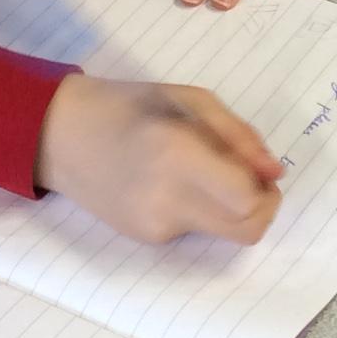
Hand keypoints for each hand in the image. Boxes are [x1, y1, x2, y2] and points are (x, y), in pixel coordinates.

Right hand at [35, 74, 283, 244]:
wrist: (60, 135)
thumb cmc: (129, 105)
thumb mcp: (190, 98)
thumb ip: (239, 136)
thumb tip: (276, 173)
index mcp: (179, 154)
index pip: (248, 201)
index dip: (268, 190)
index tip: (262, 170)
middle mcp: (167, 199)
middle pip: (246, 231)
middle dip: (262, 209)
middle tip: (249, 179)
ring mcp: (153, 226)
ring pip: (223, 234)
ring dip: (232, 210)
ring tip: (204, 173)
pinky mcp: (144, 239)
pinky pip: (193, 230)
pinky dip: (201, 210)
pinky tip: (173, 183)